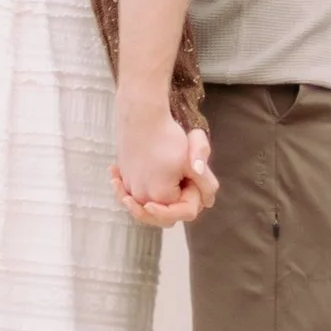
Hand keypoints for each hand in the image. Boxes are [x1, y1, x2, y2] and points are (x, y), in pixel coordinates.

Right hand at [111, 100, 214, 226]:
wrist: (141, 115)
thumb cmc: (167, 137)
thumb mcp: (192, 161)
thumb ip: (205, 185)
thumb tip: (209, 202)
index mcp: (160, 196)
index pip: (184, 212)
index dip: (194, 197)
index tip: (193, 178)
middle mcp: (140, 197)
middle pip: (164, 215)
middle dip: (175, 205)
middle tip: (183, 184)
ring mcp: (129, 188)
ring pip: (147, 205)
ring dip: (156, 201)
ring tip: (164, 187)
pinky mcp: (122, 178)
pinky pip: (133, 193)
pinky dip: (139, 191)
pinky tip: (147, 180)